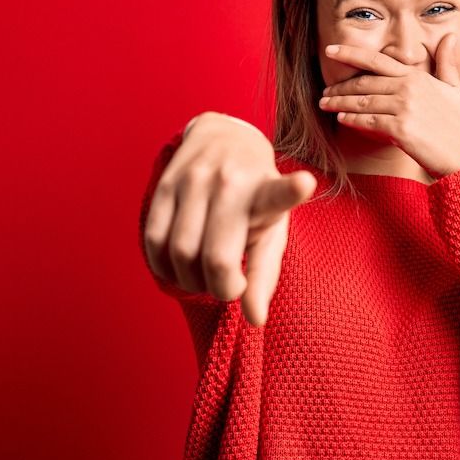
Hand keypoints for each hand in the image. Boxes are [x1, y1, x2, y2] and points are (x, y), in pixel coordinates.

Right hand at [143, 112, 316, 326]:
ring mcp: (194, 180)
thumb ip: (263, 277)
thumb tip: (256, 320)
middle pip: (215, 256)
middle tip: (228, 288)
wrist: (223, 139)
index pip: (278, 193)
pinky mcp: (165, 184)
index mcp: (265, 193)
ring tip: (204, 277)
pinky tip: (180, 268)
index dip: (292, 190)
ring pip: (179, 252)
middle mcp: (230, 182)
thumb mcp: (271, 231)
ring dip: (190, 281)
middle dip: (220, 289)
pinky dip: (165, 267)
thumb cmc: (253, 198)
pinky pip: (154, 240)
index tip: (305, 183)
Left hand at [317, 32, 459, 176]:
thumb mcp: (454, 89)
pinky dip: (352, 120)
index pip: (377, 61)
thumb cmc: (459, 125)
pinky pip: (368, 122)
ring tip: (325, 104)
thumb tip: (450, 35)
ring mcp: (405, 108)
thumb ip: (446, 63)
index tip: (331, 50)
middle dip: (340, 87)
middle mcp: (409, 88)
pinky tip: (341, 119)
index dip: (351, 53)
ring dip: (340, 103)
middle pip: (364, 83)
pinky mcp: (401, 130)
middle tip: (325, 92)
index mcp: (417, 77)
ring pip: (362, 102)